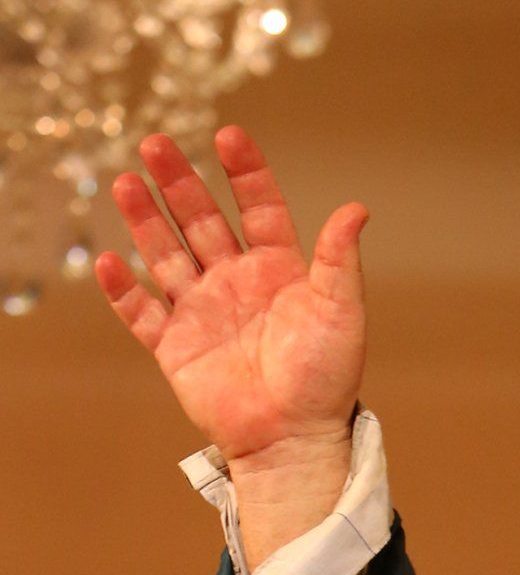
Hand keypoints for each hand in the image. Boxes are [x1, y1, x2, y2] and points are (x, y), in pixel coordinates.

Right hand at [97, 126, 367, 556]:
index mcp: (278, 270)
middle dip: (179, 183)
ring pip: (166, 256)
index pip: (258, 208)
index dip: (244, 172)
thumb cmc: (326, 378)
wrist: (295, 439)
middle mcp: (235, 283)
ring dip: (145, 221)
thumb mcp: (341, 312)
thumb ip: (339, 259)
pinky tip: (108, 260)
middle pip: (202, 221)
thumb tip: (356, 208)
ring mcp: (202, 312)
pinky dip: (123, 289)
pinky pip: (142, 312)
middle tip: (157, 143)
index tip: (228, 136)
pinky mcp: (175, 347)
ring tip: (126, 183)